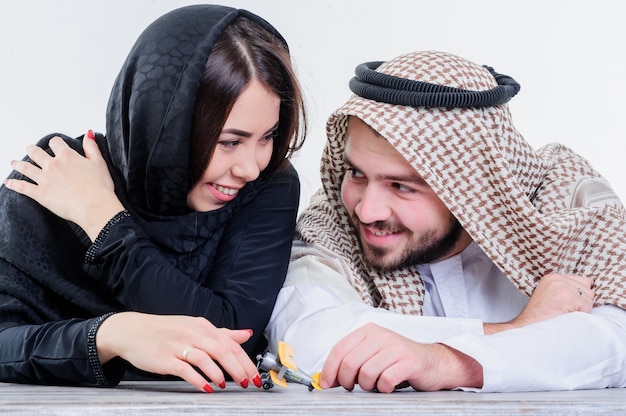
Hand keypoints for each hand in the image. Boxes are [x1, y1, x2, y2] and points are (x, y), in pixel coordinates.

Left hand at [5, 132, 124, 240]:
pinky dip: (14, 184)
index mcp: (67, 156)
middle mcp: (53, 165)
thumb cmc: (99, 187)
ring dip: (18, 164)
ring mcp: (44, 179)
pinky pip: (23, 187)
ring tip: (14, 163)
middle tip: (30, 150)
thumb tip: (88, 134)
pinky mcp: (40, 194)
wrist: (94, 207)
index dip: (55, 143)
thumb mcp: (99, 163)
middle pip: (36, 152)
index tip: (55, 144)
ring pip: (26, 167)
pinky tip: (9, 183)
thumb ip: (91, 147)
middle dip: (32, 150)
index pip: (56, 142)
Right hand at [96, 312, 261, 392]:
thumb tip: (246, 334)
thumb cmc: (166, 331)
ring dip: (219, 373)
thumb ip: (222, 333)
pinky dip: (198, 379)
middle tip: (247, 383)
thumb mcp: (195, 327)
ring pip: (206, 358)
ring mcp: (178, 345)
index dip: (246, 361)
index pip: (231, 343)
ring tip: (226, 384)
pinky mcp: (165, 358)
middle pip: (223, 350)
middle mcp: (192, 333)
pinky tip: (206, 387)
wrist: (132, 331)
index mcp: (202, 326)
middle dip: (239, 368)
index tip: (255, 375)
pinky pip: (185, 369)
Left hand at [320, 323, 482, 392]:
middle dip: (347, 381)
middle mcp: (381, 335)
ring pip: (366, 373)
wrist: (433, 362)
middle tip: (353, 388)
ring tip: (375, 385)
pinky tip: (388, 386)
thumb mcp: (373, 353)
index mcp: (368, 331)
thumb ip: (352, 360)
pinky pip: (386, 380)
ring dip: (368, 386)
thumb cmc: (399, 360)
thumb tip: (328, 378)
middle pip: (350, 363)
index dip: (329, 370)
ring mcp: (396, 347)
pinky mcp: (409, 361)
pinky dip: (384, 388)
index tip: (326, 384)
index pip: (339, 350)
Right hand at [485, 273, 593, 333]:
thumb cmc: (542, 318)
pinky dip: (580, 314)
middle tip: (564, 310)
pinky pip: (586, 305)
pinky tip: (565, 316)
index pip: (582, 281)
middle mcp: (557, 278)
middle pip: (587, 288)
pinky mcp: (565, 294)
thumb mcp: (552, 297)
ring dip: (581, 309)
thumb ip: (567, 291)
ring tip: (564, 313)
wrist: (530, 327)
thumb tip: (588, 292)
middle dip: (581, 302)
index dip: (580, 296)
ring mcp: (561, 285)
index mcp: (553, 278)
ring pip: (588, 297)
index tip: (567, 305)